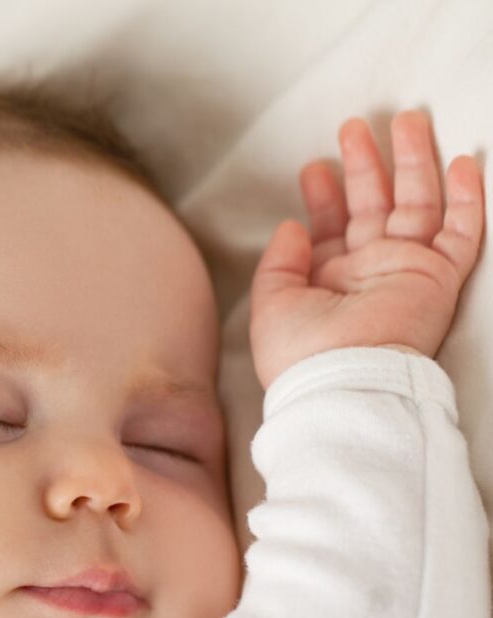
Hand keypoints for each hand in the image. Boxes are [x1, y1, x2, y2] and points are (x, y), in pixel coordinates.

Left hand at [249, 110, 484, 391]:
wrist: (343, 379)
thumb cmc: (300, 352)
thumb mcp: (271, 304)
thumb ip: (279, 263)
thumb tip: (291, 226)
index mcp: (328, 281)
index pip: (331, 229)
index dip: (323, 196)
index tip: (313, 168)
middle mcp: (368, 272)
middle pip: (372, 206)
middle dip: (365, 165)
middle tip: (354, 127)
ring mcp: (405, 272)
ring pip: (417, 204)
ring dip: (412, 162)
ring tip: (406, 119)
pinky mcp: (438, 278)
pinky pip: (462, 233)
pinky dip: (466, 199)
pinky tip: (462, 162)